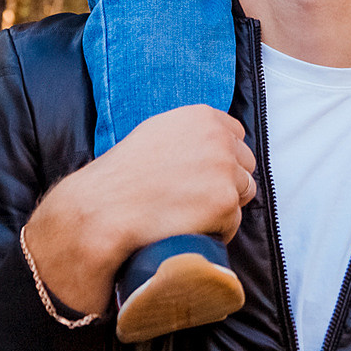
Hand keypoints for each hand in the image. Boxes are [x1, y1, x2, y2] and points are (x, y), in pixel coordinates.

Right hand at [23, 107, 257, 314]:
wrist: (105, 208)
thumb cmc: (123, 175)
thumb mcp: (156, 133)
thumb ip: (190, 133)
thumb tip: (215, 143)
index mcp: (203, 118)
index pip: (236, 136)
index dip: (223, 158)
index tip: (204, 174)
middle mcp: (219, 139)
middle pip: (245, 166)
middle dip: (227, 183)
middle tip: (194, 199)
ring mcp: (224, 171)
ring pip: (242, 194)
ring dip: (222, 207)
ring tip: (188, 215)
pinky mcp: (225, 203)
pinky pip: (232, 223)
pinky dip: (215, 231)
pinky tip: (187, 229)